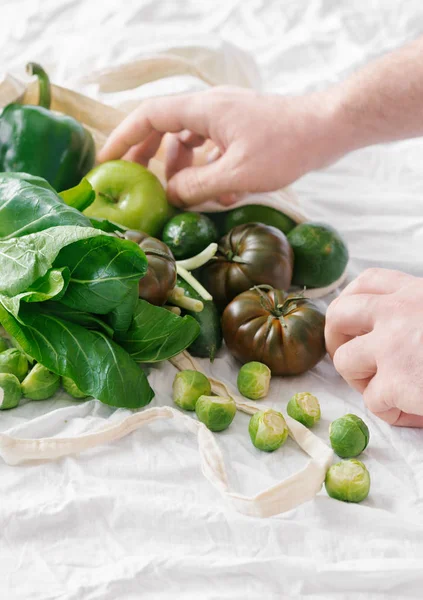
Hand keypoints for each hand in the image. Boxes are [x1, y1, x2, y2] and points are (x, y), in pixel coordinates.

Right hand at [98, 86, 340, 206]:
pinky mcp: (241, 130)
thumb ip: (197, 186)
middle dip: (148, 155)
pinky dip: (207, 168)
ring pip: (188, 140)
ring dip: (181, 168)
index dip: (122, 138)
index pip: (148, 116)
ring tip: (183, 195)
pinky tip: (219, 194)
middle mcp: (210, 108)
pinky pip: (211, 147)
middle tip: (135, 181)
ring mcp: (226, 118)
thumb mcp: (236, 174)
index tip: (106, 161)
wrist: (328, 128)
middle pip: (165, 126)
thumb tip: (170, 194)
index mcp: (202, 109)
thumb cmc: (286, 147)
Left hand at [325, 268, 422, 426]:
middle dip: (337, 340)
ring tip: (392, 391)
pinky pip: (374, 401)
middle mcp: (397, 311)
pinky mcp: (396, 381)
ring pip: (346, 361)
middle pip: (339, 315)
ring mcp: (392, 345)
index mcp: (416, 292)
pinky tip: (417, 412)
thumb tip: (401, 333)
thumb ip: (420, 314)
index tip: (354, 323)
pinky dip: (392, 412)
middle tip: (353, 361)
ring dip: (363, 381)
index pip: (366, 282)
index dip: (352, 303)